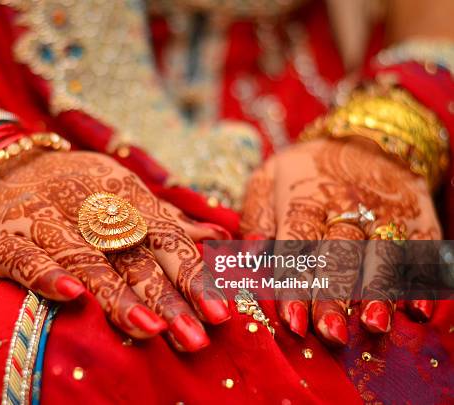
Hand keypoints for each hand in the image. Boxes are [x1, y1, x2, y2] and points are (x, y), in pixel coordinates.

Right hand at [0, 150, 230, 350]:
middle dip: (166, 296)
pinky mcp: (4, 236)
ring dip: (117, 293)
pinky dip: (47, 274)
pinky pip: (27, 256)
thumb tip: (219, 236)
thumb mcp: (123, 191)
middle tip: (194, 337)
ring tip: (149, 328)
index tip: (219, 313)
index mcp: (124, 194)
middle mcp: (89, 205)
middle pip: (133, 255)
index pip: (166, 237)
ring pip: (86, 259)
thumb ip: (168, 218)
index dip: (193, 275)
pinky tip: (71, 296)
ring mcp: (46, 218)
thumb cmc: (74, 186)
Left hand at [240, 137, 440, 345]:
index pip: (297, 245)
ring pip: (382, 254)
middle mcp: (345, 209)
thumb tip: (249, 254)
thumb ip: (256, 215)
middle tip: (329, 333)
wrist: (363, 139)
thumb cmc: (305, 170)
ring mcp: (384, 214)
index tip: (291, 320)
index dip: (294, 284)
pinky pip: (423, 250)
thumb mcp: (269, 178)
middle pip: (339, 256)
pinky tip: (419, 310)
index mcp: (304, 201)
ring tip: (374, 325)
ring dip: (379, 291)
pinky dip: (422, 279)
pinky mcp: (417, 219)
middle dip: (334, 295)